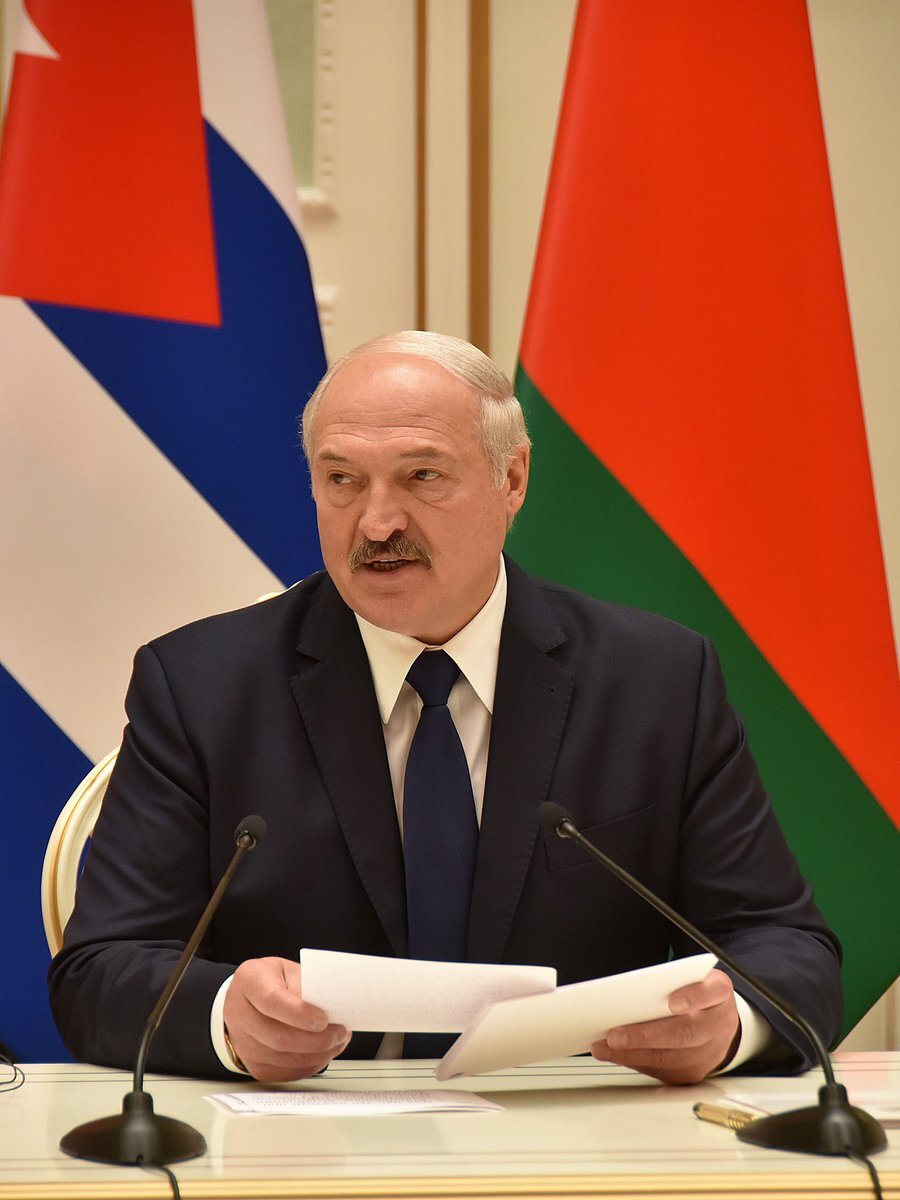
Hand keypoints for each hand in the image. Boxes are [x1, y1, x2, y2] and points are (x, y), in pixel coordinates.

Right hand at [222, 956, 350, 1080]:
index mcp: (249, 982)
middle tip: (340, 1032)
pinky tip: (323, 1052)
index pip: (271, 1001)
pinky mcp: (254, 1065)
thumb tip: (331, 1008)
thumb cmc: (271, 981)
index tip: (323, 1019)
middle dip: (317, 1039)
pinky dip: (310, 1064)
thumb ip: (306, 985)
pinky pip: (286, 1072)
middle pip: (279, 1037)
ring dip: (318, 1054)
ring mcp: (244, 1043)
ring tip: (337, 1042)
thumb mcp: (288, 970)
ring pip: (284, 1059)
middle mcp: (240, 1014)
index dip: (299, 1013)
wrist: (245, 999)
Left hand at [591, 967, 740, 1084]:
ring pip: (670, 1058)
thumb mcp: (691, 977)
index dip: (693, 997)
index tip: (673, 1002)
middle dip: (646, 1036)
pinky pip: (664, 1071)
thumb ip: (670, 980)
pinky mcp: (694, 1072)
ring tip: (605, 1047)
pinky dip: (637, 1062)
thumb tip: (630, 991)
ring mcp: (709, 1053)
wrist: (720, 1024)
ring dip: (633, 1053)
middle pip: (685, 1033)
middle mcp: (718, 1025)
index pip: (712, 991)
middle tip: (615, 1036)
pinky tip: (616, 1055)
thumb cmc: (699, 997)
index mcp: (718, 993)